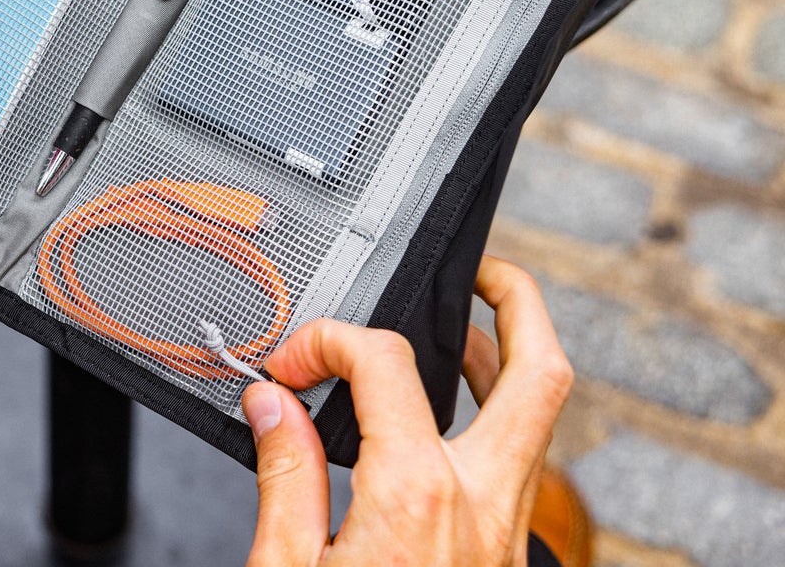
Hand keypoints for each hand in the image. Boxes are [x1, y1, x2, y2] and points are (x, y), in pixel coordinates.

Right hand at [243, 256, 573, 566]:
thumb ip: (285, 476)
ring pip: (539, 418)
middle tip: (480, 272)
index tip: (291, 366)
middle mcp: (481, 502)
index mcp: (417, 493)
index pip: (384, 363)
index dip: (328, 342)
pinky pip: (517, 463)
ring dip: (505, 362)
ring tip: (459, 335)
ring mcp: (505, 529)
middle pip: (538, 373)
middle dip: (517, 303)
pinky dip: (491, 419)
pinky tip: (449, 420)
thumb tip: (272, 405)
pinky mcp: (505, 552)